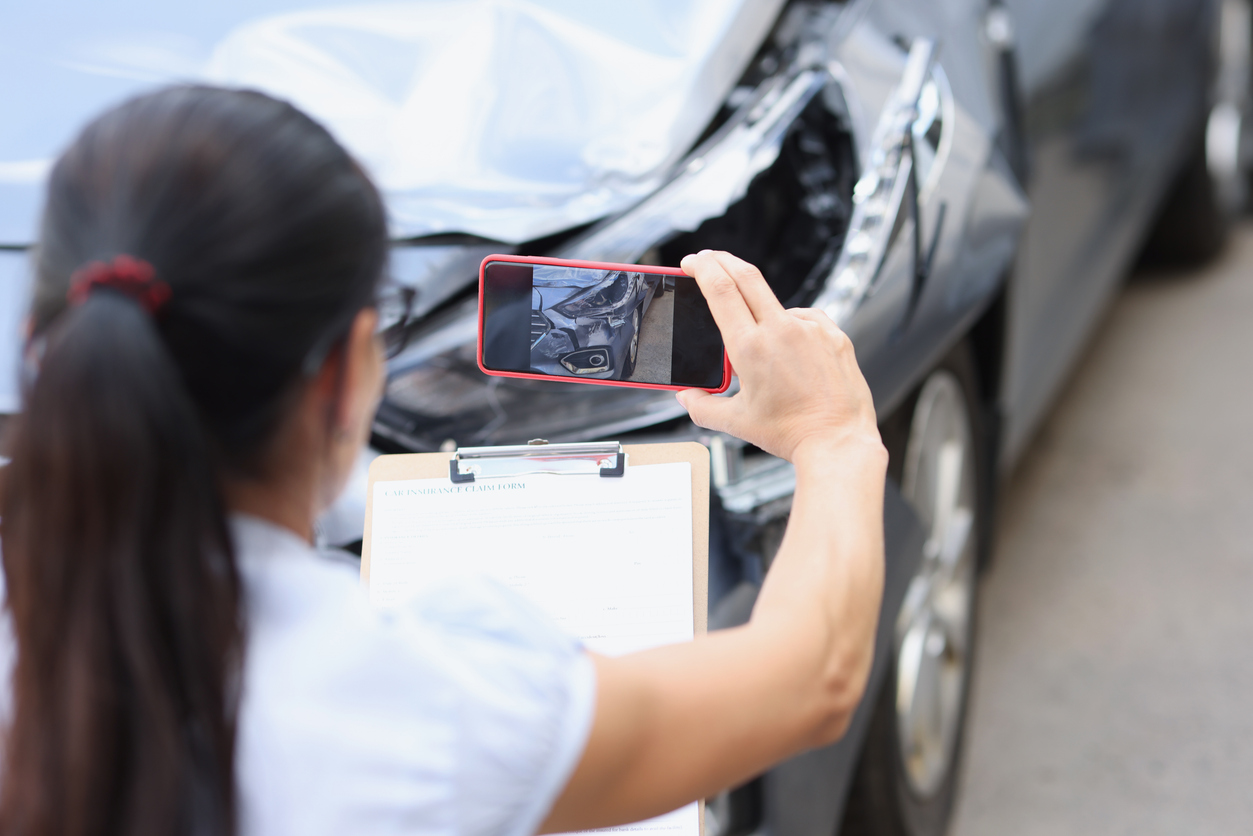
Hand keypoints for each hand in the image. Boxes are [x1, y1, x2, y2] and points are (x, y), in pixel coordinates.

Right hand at [677, 251, 879, 461]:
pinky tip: (792, 350)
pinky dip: (793, 328)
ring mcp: (811, 329)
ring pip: (777, 305)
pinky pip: (807, 319)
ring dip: (762, 314)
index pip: (720, 289)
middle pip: (745, 276)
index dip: (702, 268)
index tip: (692, 263)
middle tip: (708, 259)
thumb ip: (702, 407)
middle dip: (721, 261)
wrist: (838, 442)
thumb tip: (685, 396)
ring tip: (765, 351)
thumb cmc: (790, 433)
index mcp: (750, 347)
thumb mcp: (736, 422)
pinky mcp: (835, 335)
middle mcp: (781, 330)